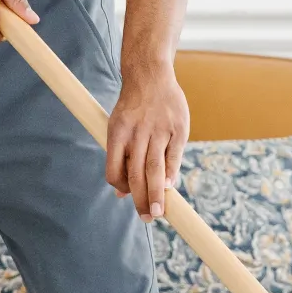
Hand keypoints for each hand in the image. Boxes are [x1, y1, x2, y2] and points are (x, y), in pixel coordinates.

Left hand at [105, 60, 188, 220]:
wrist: (149, 74)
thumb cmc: (132, 108)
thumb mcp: (117, 127)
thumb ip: (120, 158)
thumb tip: (121, 192)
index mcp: (117, 134)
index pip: (114, 170)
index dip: (121, 187)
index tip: (128, 197)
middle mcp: (137, 133)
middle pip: (137, 174)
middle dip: (141, 200)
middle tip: (148, 218)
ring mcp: (158, 130)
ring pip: (156, 169)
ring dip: (156, 194)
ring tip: (158, 212)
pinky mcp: (177, 128)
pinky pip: (174, 156)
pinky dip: (171, 174)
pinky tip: (169, 187)